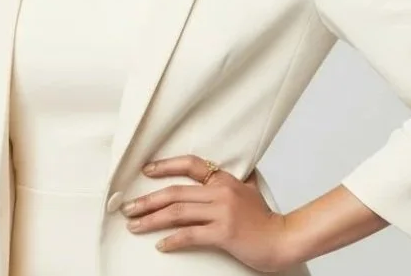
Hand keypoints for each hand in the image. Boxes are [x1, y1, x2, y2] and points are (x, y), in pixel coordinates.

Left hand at [120, 154, 296, 272]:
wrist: (282, 239)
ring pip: (178, 213)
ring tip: (135, 226)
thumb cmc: (265, 218)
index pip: (191, 165)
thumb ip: (237, 179)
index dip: (166, 166)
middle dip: (148, 200)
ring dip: (152, 219)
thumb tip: (231, 169)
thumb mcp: (251, 190)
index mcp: (224, 180)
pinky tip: (160, 244)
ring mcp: (222, 212)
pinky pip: (190, 235)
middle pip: (176, 192)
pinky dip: (172, 240)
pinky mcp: (223, 233)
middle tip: (128, 207)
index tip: (146, 171)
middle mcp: (221, 192)